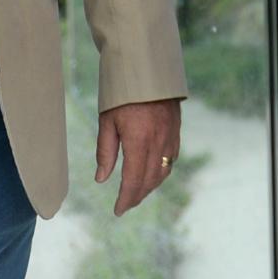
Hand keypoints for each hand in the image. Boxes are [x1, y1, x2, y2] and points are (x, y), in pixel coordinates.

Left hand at [98, 98, 183, 216]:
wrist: (148, 68)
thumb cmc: (122, 93)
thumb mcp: (107, 121)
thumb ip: (105, 151)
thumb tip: (102, 179)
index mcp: (139, 141)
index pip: (133, 180)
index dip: (126, 198)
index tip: (118, 210)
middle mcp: (158, 142)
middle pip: (150, 180)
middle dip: (137, 196)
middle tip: (125, 205)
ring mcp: (170, 136)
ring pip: (164, 171)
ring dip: (150, 186)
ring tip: (137, 192)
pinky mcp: (176, 129)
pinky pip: (172, 158)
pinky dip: (162, 171)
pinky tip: (153, 172)